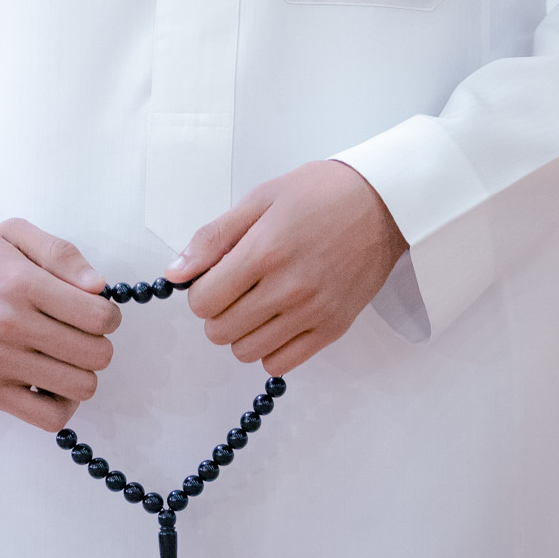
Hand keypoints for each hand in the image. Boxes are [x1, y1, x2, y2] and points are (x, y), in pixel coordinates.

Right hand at [0, 219, 120, 430]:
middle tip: (82, 334)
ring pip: (79, 387)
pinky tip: (54, 383)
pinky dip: (63, 404)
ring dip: (84, 372)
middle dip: (100, 343)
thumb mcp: (15, 234)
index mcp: (23, 284)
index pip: (97, 316)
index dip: (110, 315)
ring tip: (68, 357)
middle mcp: (12, 326)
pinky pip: (49, 418)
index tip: (99, 312)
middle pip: (94, 355)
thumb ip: (61, 253)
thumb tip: (99, 287)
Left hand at [164, 160, 407, 375]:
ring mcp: (313, 313)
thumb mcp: (261, 198)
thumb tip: (175, 273)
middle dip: (217, 311)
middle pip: (220, 331)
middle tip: (236, 287)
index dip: (200, 290)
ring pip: (247, 352)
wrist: (383, 204)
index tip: (214, 276)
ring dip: (242, 332)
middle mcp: (288, 288)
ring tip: (258, 302)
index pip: (203, 302)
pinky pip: (281, 364)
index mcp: (264, 250)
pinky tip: (278, 320)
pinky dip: (270, 348)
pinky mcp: (333, 329)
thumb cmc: (320, 193)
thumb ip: (214, 237)